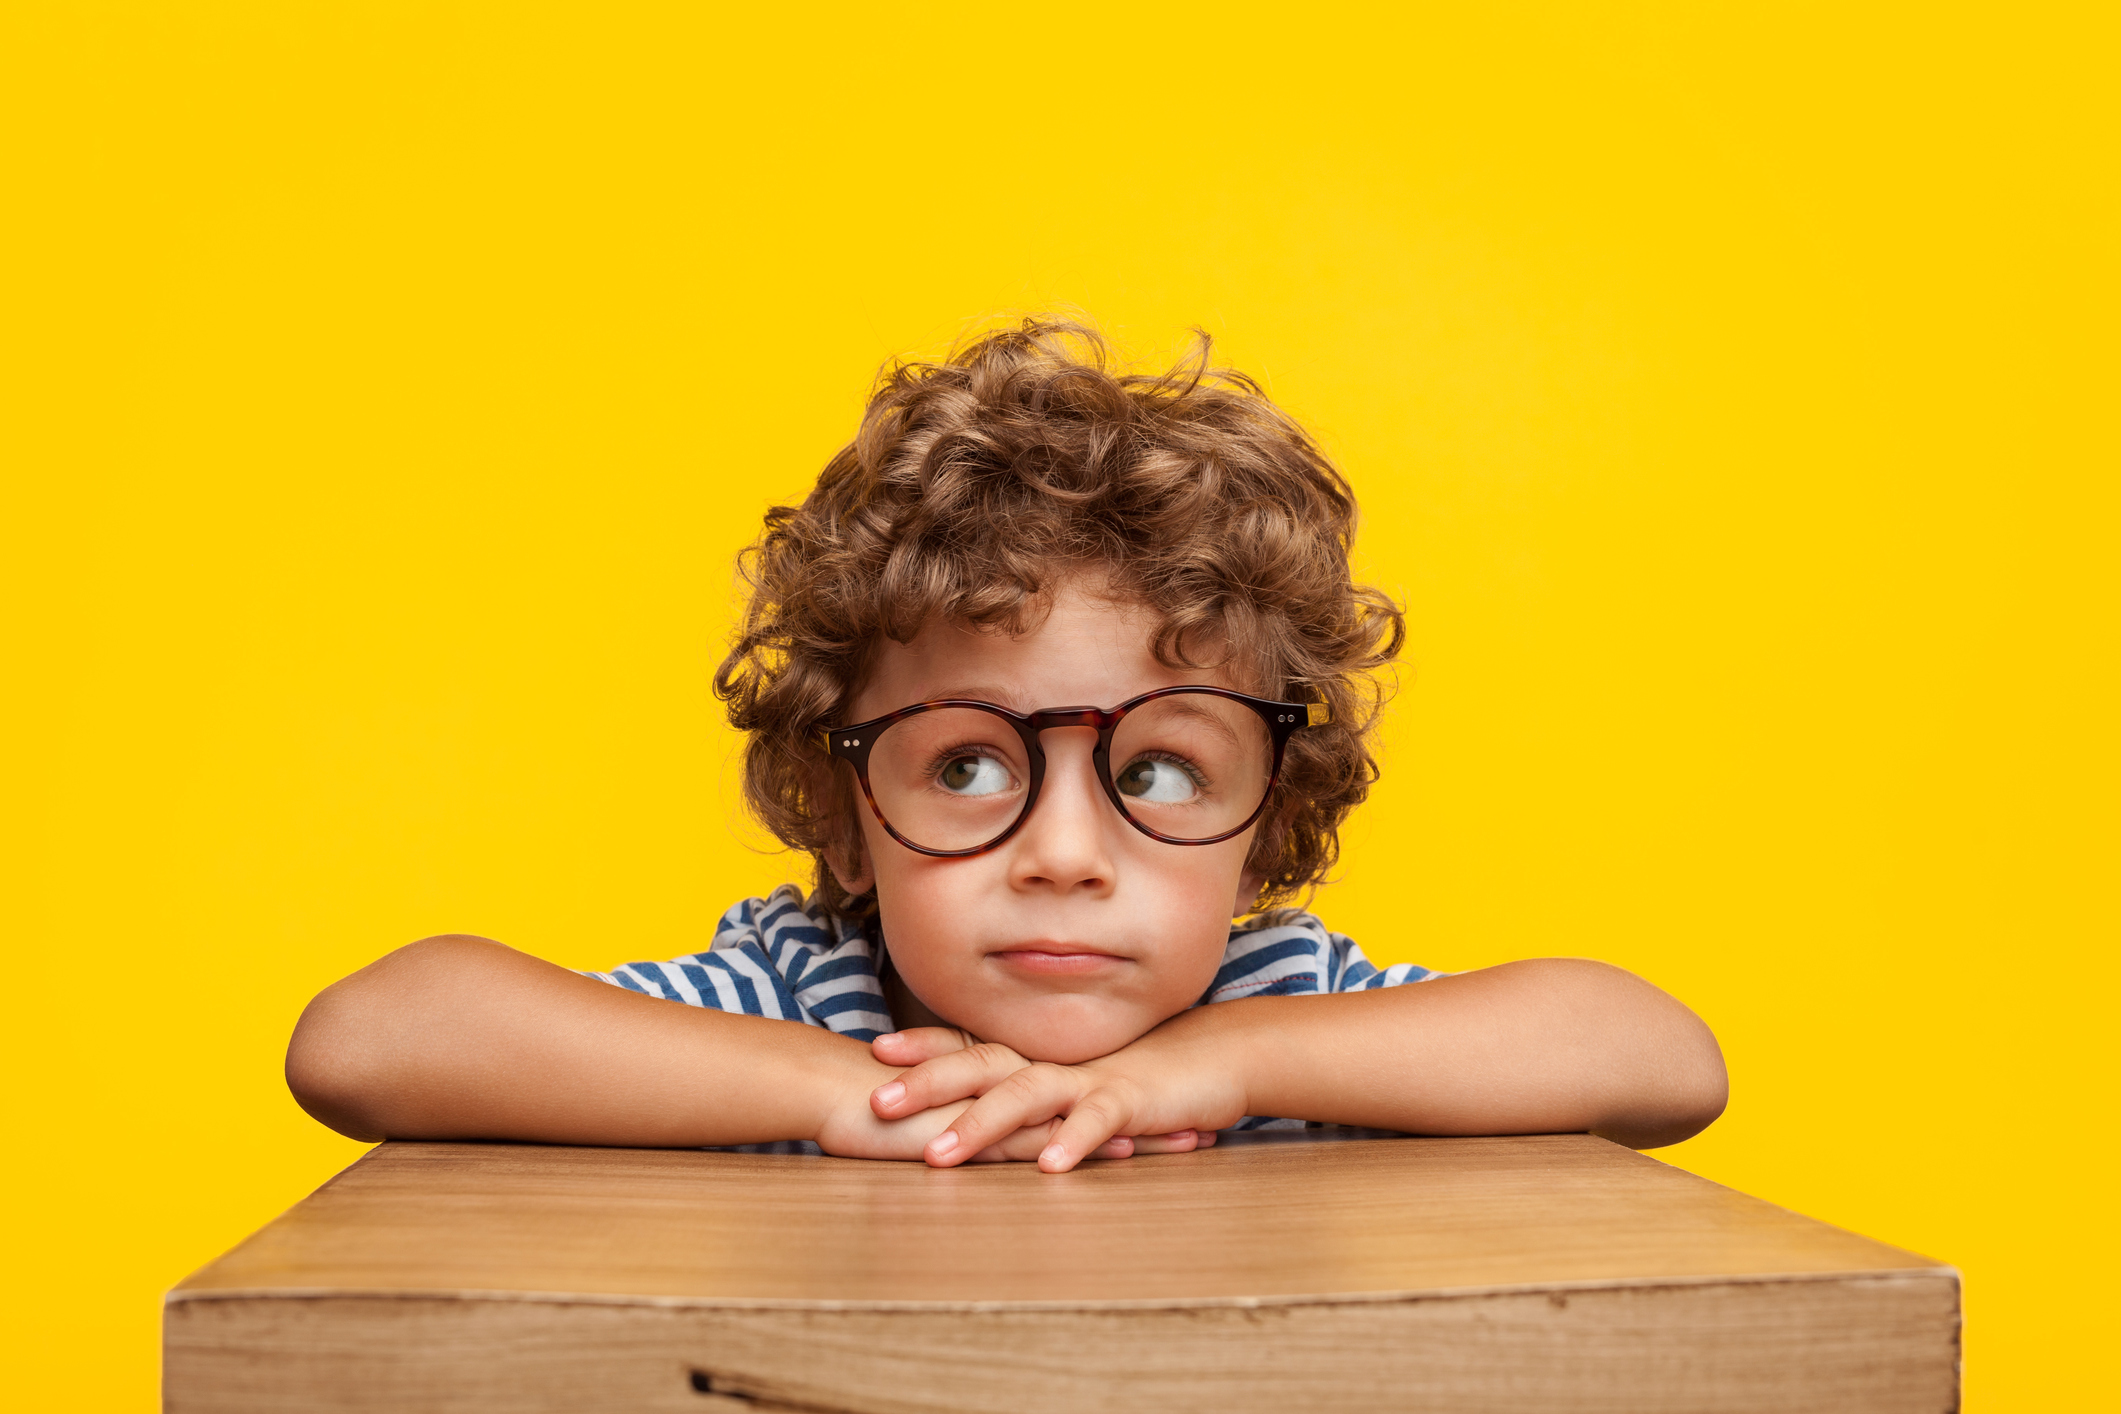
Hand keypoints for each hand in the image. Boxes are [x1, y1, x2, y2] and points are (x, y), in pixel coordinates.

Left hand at [867, 1019, 1248, 1172]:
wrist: (1213, 1059)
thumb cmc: (1139, 1074)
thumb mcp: (1076, 1081)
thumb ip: (1032, 1089)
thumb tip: (984, 1102)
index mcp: (1037, 1056)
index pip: (971, 1045)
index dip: (924, 1047)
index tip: (876, 1051)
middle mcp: (1054, 1063)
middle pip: (981, 1066)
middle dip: (928, 1083)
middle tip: (879, 1101)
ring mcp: (1089, 1080)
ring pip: (1025, 1096)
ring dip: (980, 1124)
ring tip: (938, 1155)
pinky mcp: (1129, 1103)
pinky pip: (1095, 1123)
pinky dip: (1072, 1142)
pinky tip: (1049, 1169)